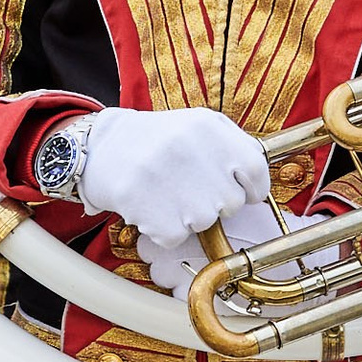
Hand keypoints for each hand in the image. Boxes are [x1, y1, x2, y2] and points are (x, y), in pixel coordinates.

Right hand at [78, 108, 272, 295]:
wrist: (101, 149)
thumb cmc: (156, 141)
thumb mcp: (198, 125)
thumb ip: (233, 145)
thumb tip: (259, 179)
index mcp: (208, 127)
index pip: (255, 169)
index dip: (252, 188)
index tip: (243, 192)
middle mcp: (192, 151)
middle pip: (231, 202)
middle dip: (215, 202)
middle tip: (189, 188)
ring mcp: (171, 182)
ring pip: (206, 222)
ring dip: (189, 216)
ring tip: (168, 193)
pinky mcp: (151, 210)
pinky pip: (177, 237)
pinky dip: (166, 230)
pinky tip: (153, 206)